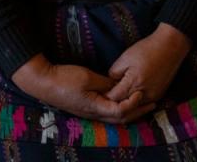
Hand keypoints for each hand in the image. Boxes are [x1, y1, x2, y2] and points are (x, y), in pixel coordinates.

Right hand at [11, 54, 154, 123]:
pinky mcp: (85, 108)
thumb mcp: (89, 77)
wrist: (43, 82)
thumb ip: (106, 83)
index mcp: (95, 107)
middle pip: (121, 118)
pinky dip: (119, 108)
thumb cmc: (65, 79)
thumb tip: (120, 86)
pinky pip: (107, 112)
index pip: (121, 111)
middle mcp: (94, 114)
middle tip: (153, 103)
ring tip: (142, 103)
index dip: (134, 103)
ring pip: (114, 117)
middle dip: (138, 111)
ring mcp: (89, 113)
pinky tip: (123, 100)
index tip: (141, 92)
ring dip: (130, 111)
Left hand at [106, 22, 190, 104]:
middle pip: (124, 104)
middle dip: (116, 99)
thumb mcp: (125, 58)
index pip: (114, 98)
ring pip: (135, 106)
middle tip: (110, 90)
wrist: (170, 47)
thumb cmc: (146, 49)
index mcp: (134, 83)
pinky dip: (137, 98)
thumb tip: (111, 83)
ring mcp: (154, 96)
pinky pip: (144, 102)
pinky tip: (134, 88)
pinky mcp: (159, 95)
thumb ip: (114, 73)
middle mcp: (145, 94)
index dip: (107, 94)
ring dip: (127, 100)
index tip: (102, 90)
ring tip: (123, 88)